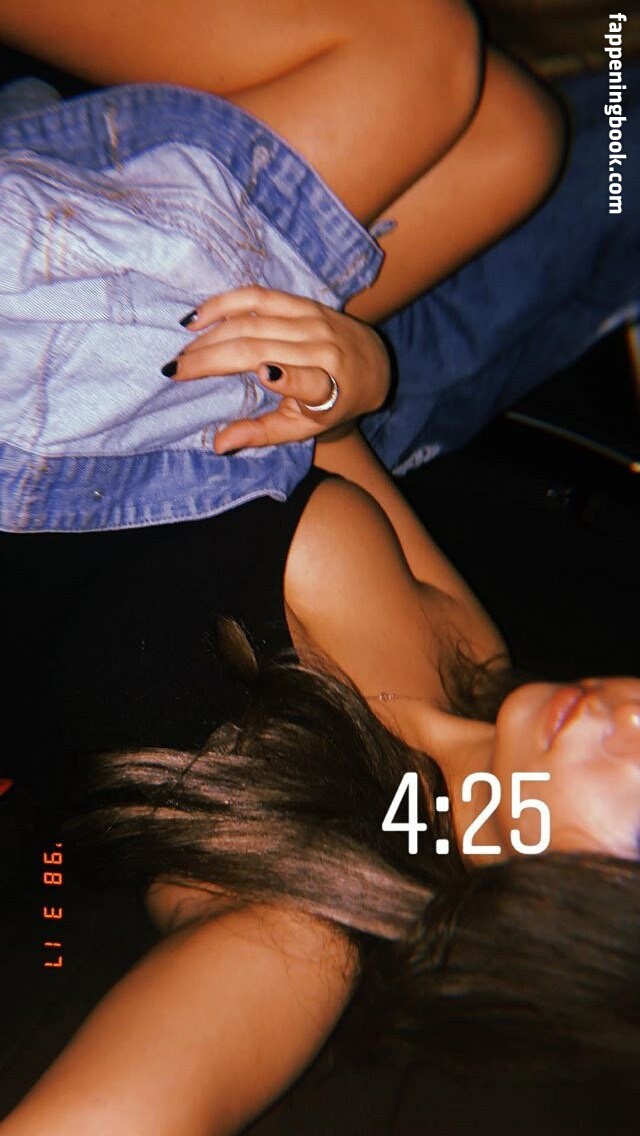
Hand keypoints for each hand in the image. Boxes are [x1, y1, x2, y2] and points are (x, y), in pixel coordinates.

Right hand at [168, 287, 390, 452]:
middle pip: (260, 347)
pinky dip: (225, 303)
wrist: (373, 365)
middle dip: (213, 357)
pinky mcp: (302, 302)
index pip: (311, 382)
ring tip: (182, 349)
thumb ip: (263, 434)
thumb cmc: (333, 404)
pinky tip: (199, 316)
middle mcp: (322, 350)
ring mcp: (312, 322)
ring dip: (211, 333)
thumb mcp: (304, 428)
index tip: (262, 374)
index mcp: (329, 388)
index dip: (289, 377)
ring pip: (252, 321)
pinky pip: (258, 296)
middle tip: (175, 369)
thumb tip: (219, 445)